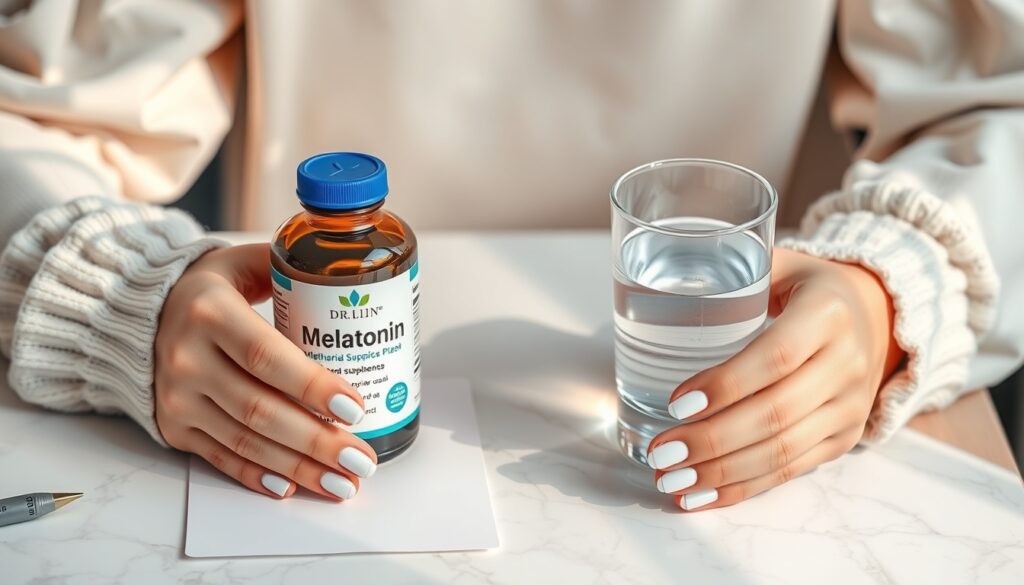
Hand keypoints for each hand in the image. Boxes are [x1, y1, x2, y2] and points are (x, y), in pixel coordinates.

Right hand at [154, 244, 376, 499]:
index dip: (311, 385)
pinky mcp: (174, 427)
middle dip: (318, 441)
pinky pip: (220, 458)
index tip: (355, 407)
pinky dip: (258, 475)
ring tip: (343, 483)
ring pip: (246, 441)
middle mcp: (187, 358)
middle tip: (362, 460)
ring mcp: (178, 398)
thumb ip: (289, 267)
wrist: (133, 314)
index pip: (265, 355)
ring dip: (299, 467)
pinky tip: (292, 486)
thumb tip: (345, 276)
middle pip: (260, 410)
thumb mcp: (240, 263)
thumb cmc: (207, 290)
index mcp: (210, 312)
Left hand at [647, 248, 904, 510]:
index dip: (726, 384)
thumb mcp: (779, 263)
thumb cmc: (803, 287)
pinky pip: (792, 471)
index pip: (777, 356)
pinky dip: (743, 488)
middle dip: (712, 440)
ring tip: (672, 480)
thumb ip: (730, 271)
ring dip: (722, 473)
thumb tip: (659, 291)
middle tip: (661, 453)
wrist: (876, 314)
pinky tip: (701, 494)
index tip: (675, 403)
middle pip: (776, 413)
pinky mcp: (845, 439)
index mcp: (827, 312)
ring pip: (784, 451)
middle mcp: (847, 362)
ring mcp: (851, 406)